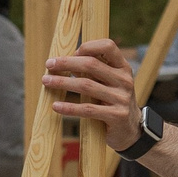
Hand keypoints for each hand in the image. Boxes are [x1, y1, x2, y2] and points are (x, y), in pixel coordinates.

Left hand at [42, 37, 141, 151]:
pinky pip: (87, 109)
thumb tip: (66, 62)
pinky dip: (69, 107)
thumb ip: (96, 71)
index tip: (71, 52)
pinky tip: (56, 106)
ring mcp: (121, 98)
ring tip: (46, 81)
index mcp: (123, 68)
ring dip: (62, 83)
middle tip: (49, 64)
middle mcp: (124, 80)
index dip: (88, 46)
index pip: (108, 46)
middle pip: (91, 65)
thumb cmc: (114, 102)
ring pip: (86, 86)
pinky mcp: (116, 116)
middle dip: (67, 63)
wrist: (131, 130)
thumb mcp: (111, 83)